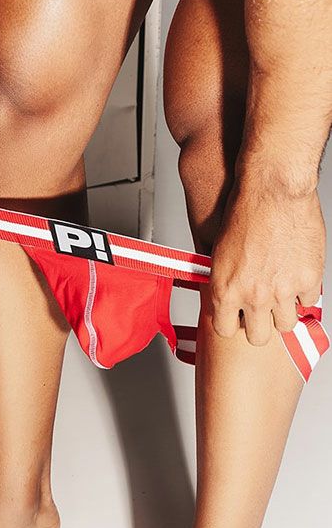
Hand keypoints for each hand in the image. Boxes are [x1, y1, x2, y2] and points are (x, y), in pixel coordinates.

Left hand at [210, 174, 325, 345]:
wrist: (272, 190)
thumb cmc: (243, 214)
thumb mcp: (218, 254)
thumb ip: (224, 283)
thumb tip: (227, 300)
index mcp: (225, 291)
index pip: (224, 330)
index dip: (231, 323)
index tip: (236, 317)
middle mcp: (253, 296)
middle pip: (257, 337)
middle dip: (259, 326)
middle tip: (261, 313)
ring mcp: (283, 291)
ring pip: (286, 325)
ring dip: (283, 313)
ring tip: (280, 298)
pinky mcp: (309, 279)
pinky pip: (308, 301)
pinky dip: (303, 293)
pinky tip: (296, 280)